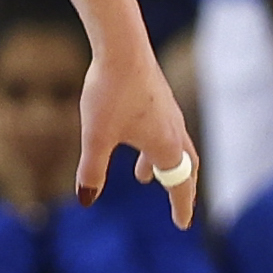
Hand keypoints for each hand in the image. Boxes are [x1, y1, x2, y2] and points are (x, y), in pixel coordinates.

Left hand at [79, 29, 200, 227]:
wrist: (122, 47)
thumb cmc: (110, 93)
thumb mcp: (96, 137)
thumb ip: (91, 171)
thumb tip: (86, 199)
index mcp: (165, 145)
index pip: (179, 185)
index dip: (181, 207)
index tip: (182, 225)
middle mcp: (173, 130)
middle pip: (186, 167)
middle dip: (181, 188)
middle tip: (179, 206)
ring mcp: (169, 112)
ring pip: (174, 147)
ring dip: (163, 166)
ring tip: (143, 178)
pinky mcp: (159, 97)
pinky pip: (164, 130)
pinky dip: (155, 146)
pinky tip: (134, 139)